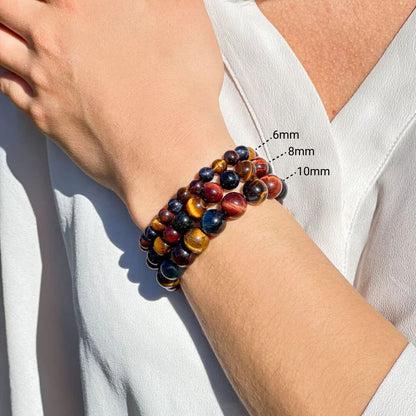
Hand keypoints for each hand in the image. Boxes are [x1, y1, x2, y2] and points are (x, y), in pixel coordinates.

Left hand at [0, 0, 229, 227]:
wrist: (169, 154)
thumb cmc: (184, 89)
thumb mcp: (185, 17)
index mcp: (84, 1)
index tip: (55, 6)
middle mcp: (53, 34)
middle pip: (5, 5)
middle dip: (11, 9)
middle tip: (22, 15)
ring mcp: (43, 78)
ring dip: (3, 36)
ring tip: (11, 35)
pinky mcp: (44, 116)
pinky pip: (7, 87)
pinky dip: (8, 76)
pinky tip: (17, 74)